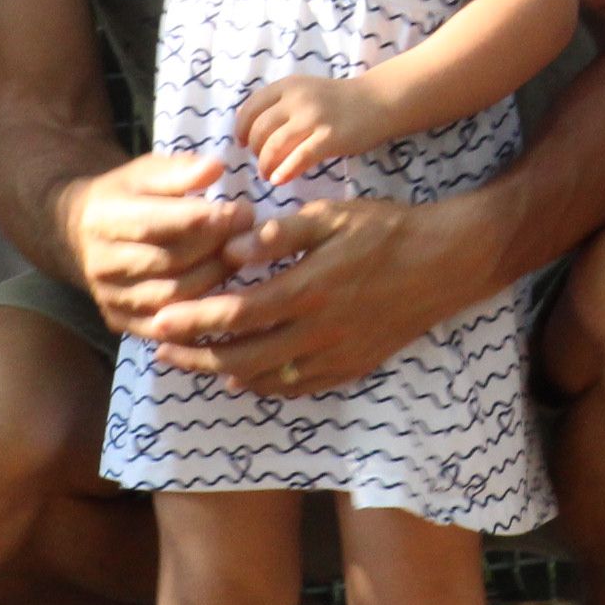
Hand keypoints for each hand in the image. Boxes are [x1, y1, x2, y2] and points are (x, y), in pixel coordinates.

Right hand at [64, 150, 254, 332]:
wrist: (78, 233)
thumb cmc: (125, 196)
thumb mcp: (146, 172)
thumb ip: (179, 171)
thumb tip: (215, 169)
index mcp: (104, 217)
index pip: (157, 223)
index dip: (204, 220)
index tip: (243, 210)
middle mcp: (101, 262)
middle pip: (169, 262)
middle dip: (217, 248)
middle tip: (253, 235)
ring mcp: (109, 297)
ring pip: (172, 297)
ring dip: (215, 280)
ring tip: (242, 259)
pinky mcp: (119, 321)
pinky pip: (166, 328)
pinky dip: (199, 315)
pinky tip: (226, 294)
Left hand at [146, 192, 497, 393]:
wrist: (446, 262)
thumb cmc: (387, 230)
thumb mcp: (332, 216)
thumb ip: (280, 235)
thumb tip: (231, 249)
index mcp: (308, 289)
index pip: (236, 313)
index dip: (193, 321)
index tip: (158, 320)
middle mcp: (319, 331)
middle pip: (242, 356)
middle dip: (195, 355)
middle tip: (161, 348)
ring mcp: (336, 355)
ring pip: (267, 378)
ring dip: (223, 373)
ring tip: (193, 362)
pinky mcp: (352, 367)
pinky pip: (299, 388)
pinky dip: (265, 386)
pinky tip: (244, 377)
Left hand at [235, 72, 396, 184]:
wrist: (377, 101)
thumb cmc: (338, 100)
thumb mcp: (305, 90)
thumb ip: (278, 103)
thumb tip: (244, 124)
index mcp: (288, 86)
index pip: (250, 107)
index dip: (241, 128)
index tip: (242, 142)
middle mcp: (297, 99)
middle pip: (259, 130)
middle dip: (254, 150)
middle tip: (260, 161)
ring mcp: (314, 118)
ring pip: (274, 145)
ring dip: (265, 164)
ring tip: (267, 174)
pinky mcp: (329, 138)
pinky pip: (298, 158)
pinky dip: (284, 171)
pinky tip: (279, 180)